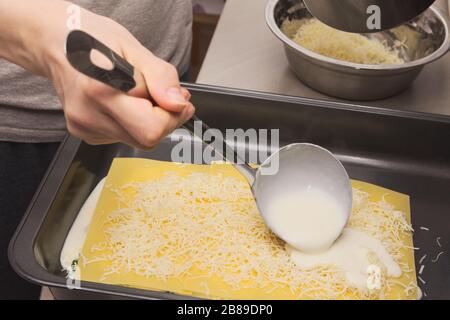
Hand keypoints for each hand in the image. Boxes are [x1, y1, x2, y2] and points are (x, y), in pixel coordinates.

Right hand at [0, 1, 194, 148]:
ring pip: (136, 140)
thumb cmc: (94, 39)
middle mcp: (88, 114)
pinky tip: (124, 102)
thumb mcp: (135, 48)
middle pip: (146, 139)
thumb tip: (178, 104)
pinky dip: (133, 122)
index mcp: (101, 90)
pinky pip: (123, 137)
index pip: (152, 128)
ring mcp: (83, 126)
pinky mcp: (83, 132)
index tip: (179, 100)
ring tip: (139, 94)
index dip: (172, 116)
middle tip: (164, 96)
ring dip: (148, 120)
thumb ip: (161, 78)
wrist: (57, 42)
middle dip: (164, 119)